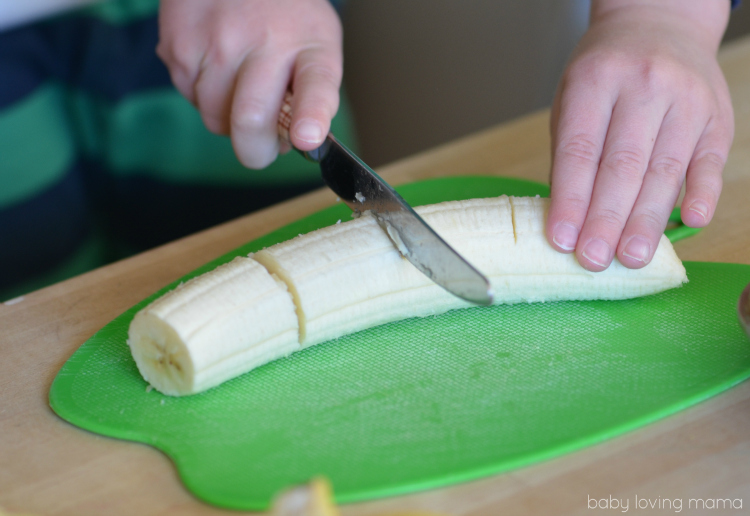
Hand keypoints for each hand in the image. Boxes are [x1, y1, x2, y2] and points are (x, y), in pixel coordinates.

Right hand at [157, 0, 342, 168]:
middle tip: (259, 149)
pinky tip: (214, 64)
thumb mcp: (315, 44)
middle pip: (251, 120)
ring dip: (226, 118)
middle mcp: (267, 41)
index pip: (315, 86)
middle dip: (254, 151)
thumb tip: (294, 144)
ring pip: (215, 118)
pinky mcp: (180, 44)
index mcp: (311, 46)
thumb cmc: (283, 18)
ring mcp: (220, 42)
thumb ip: (313, 96)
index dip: (311, 116)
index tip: (306, 137)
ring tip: (237, 84)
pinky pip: (190, 98)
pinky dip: (202, 94)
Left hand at [546, 0, 733, 270]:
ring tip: (630, 257)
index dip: (570, 200)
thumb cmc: (605, 75)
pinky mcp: (716, 118)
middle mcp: (643, 88)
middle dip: (606, 219)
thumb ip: (571, 153)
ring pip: (665, 170)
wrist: (659, 24)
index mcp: (595, 83)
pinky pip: (710, 161)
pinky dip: (701, 193)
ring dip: (646, 220)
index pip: (580, 151)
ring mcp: (686, 102)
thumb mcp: (572, 99)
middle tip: (594, 260)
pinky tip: (691, 222)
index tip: (561, 239)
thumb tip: (568, 220)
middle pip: (623, 165)